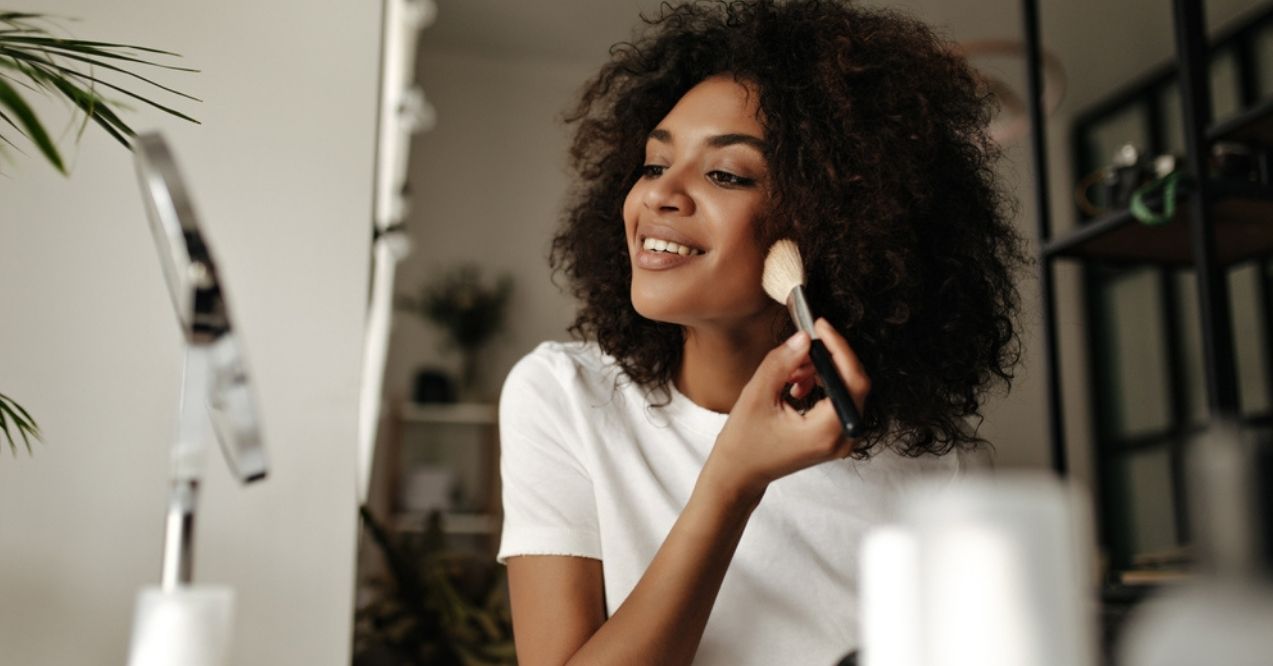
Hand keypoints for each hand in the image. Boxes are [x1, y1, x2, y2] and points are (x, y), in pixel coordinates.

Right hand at [702, 318, 869, 501]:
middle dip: (827, 359)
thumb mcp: (757, 395)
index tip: (820, 326)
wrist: (739, 473)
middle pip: (852, 384)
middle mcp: (842, 438)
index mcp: (826, 432)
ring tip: (791, 372)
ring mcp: (841, 440)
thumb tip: (804, 338)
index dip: (839, 348)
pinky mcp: (834, 437)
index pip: (851, 381)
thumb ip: (783, 363)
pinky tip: (795, 386)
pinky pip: (837, 400)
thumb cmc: (744, 442)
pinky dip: (820, 385)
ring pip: (845, 390)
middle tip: (802, 345)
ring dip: (821, 372)